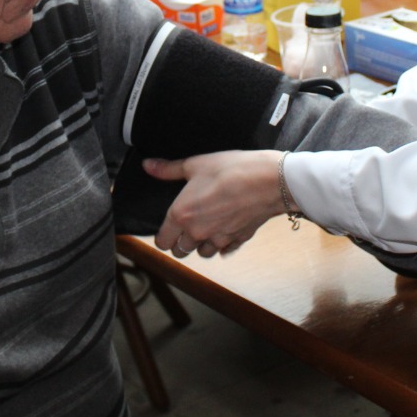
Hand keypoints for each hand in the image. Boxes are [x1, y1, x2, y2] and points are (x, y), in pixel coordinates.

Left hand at [148, 150, 284, 257]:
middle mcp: (197, 232)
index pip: (162, 242)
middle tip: (187, 225)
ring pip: (202, 253)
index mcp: (181, 215)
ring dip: (202, 244)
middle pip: (180, 251)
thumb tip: (148, 166)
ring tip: (207, 225)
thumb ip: (168, 170)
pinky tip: (226, 228)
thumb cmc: (231, 170)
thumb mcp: (196, 164)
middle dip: (181, 241)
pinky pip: (224, 250)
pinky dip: (223, 243)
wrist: (269, 181)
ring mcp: (218, 240)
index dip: (163, 236)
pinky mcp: (237, 241)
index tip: (168, 228)